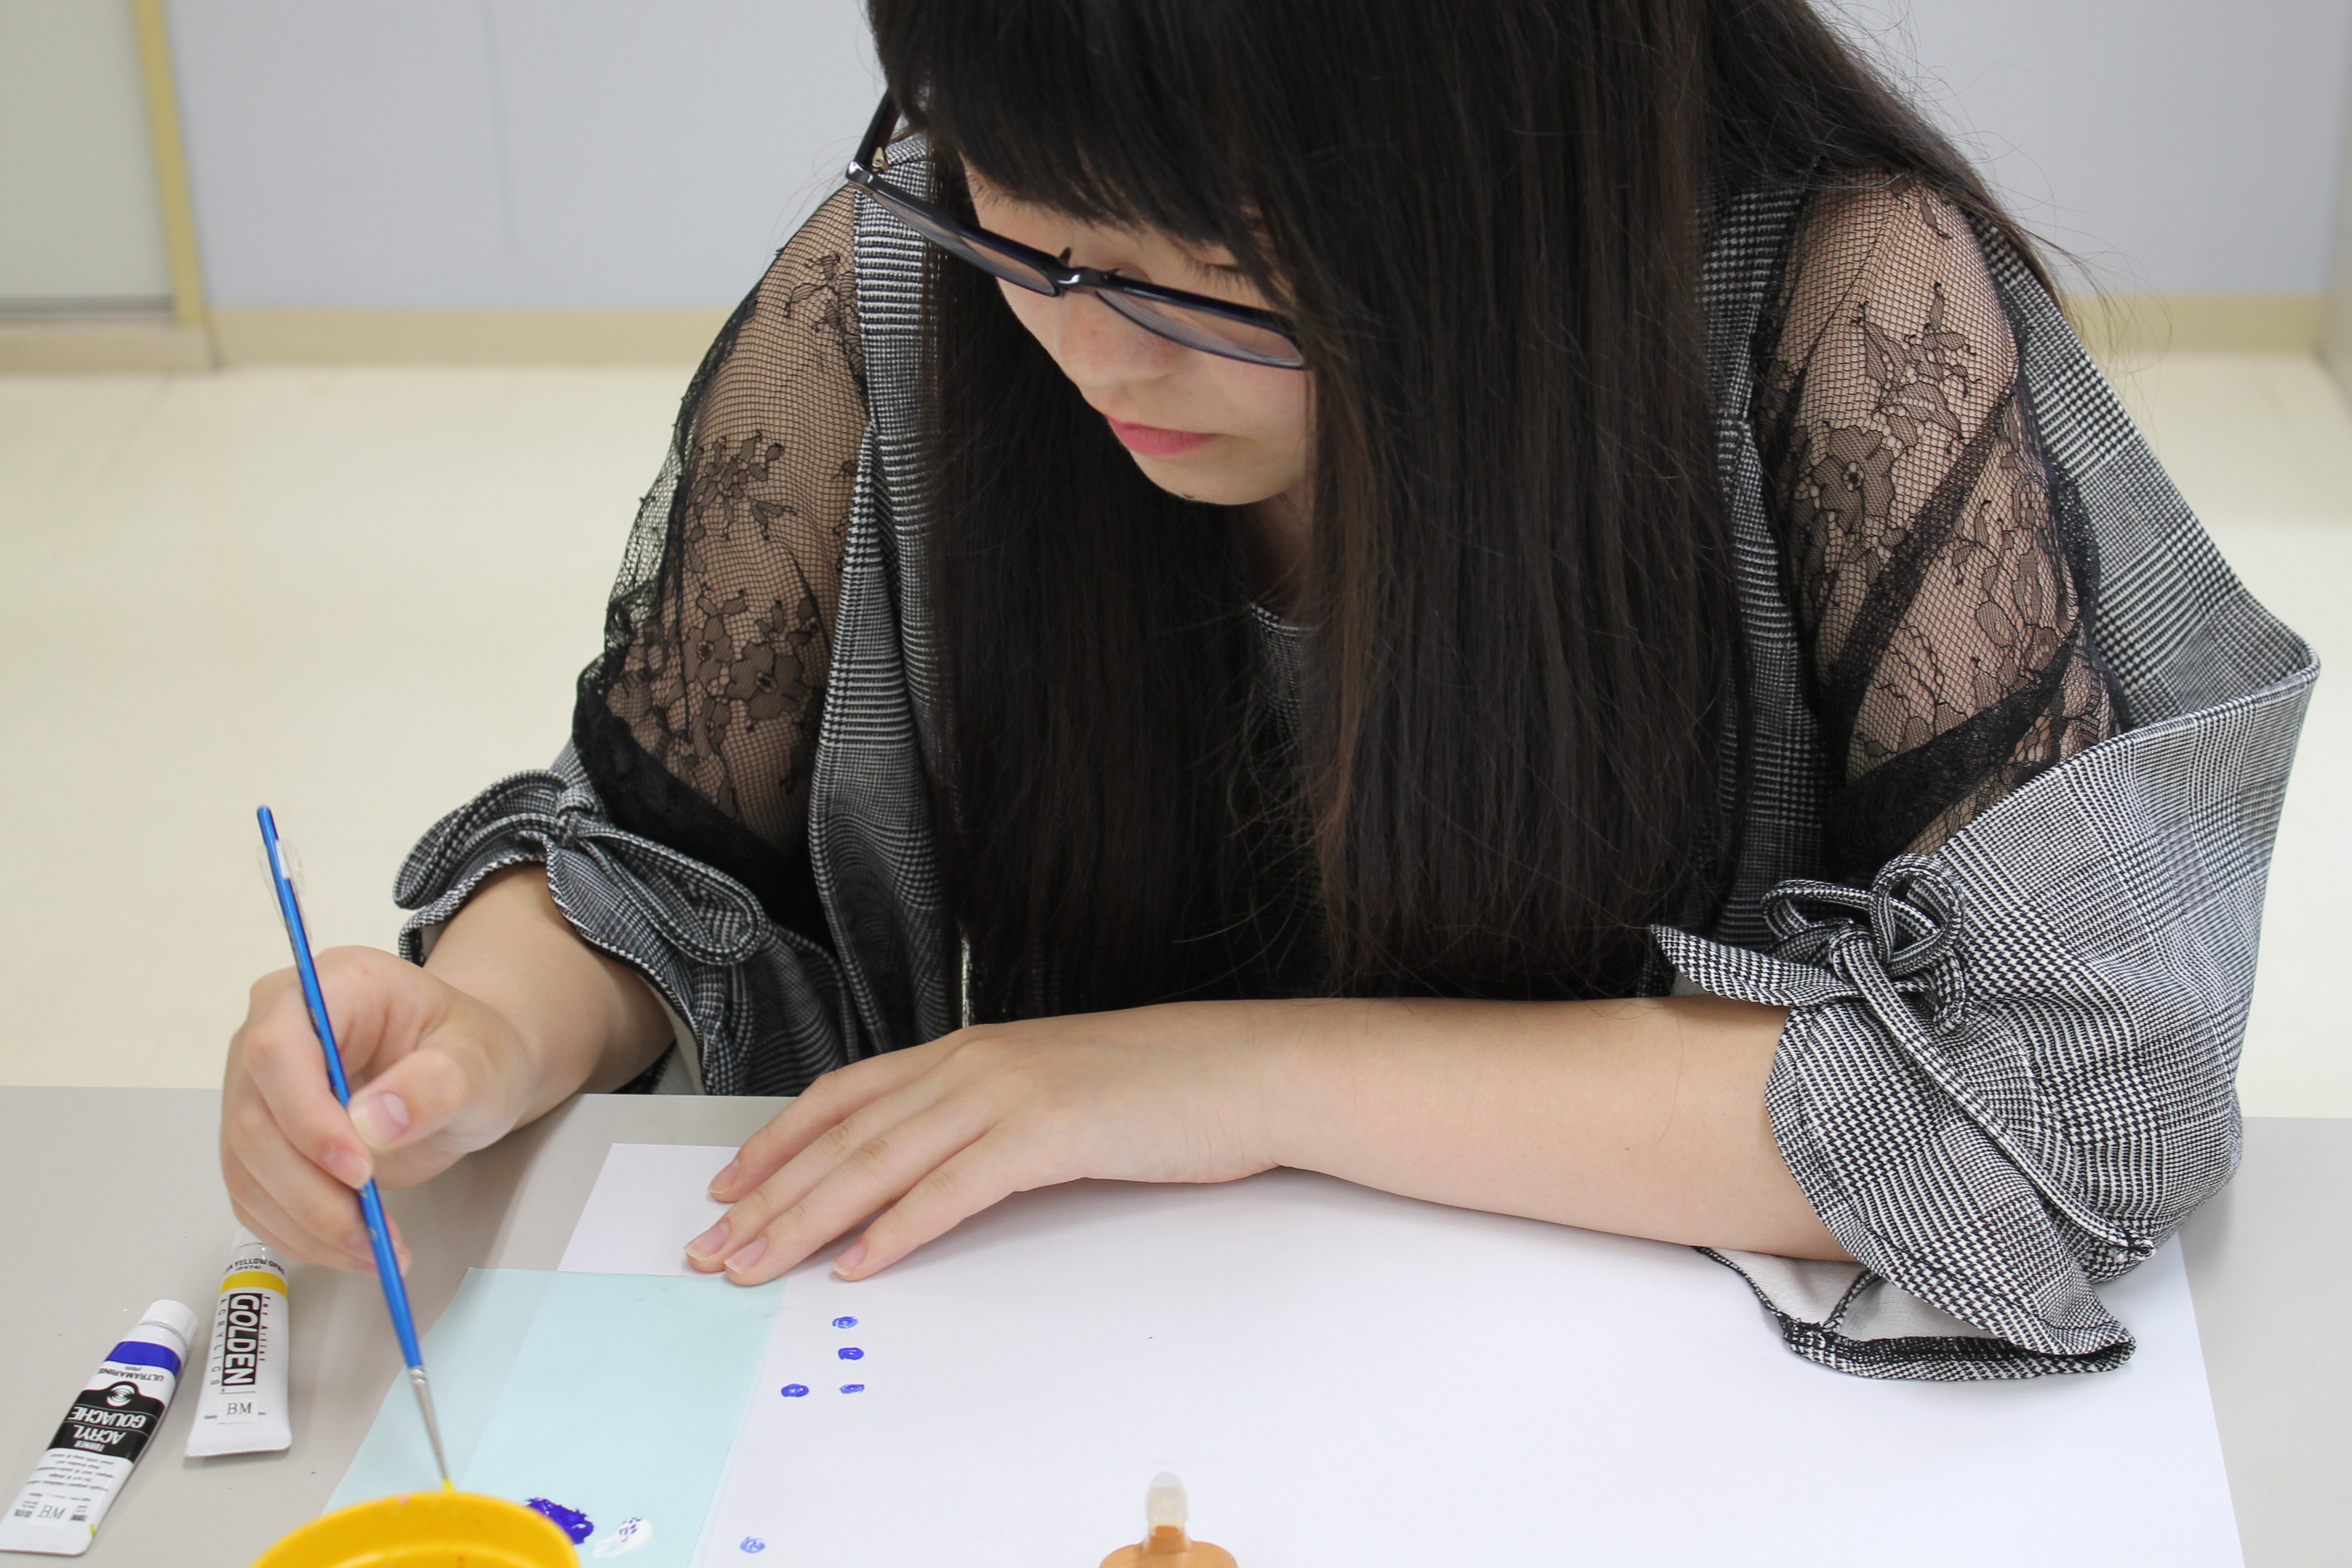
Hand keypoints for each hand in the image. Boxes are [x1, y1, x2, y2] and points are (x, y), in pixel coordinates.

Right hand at [221, 947, 536, 1271]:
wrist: (465, 1072)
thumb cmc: (472, 1052)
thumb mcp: (479, 1061)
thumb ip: (434, 1084)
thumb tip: (374, 1123)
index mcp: (330, 986)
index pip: (280, 1049)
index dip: (307, 1116)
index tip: (359, 1170)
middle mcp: (275, 1030)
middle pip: (255, 1119)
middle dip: (310, 1190)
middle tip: (371, 1232)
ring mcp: (258, 1086)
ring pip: (248, 1167)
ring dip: (306, 1223)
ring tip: (375, 1251)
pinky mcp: (259, 1137)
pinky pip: (256, 1195)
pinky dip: (298, 1232)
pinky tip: (348, 1248)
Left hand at [688, 1003, 1291, 1283]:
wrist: (1247, 1068)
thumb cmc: (1162, 1085)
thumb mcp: (1054, 1086)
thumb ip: (989, 1113)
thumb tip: (934, 1163)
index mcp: (972, 1048)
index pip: (847, 1092)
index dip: (779, 1140)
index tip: (729, 1185)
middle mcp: (975, 1062)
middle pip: (846, 1135)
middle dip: (769, 1196)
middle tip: (712, 1246)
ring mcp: (1009, 1093)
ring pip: (881, 1160)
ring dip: (808, 1218)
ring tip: (756, 1263)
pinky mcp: (1047, 1132)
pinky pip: (954, 1188)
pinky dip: (898, 1228)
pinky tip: (859, 1264)